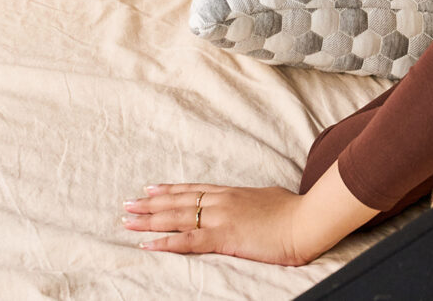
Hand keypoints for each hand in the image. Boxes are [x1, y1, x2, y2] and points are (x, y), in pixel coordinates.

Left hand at [123, 183, 311, 264]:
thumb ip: (255, 199)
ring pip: (175, 217)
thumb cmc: (294, 211)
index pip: (193, 190)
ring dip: (148, 219)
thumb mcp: (270, 197)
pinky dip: (165, 242)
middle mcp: (220, 201)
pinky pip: (187, 240)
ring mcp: (220, 217)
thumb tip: (255, 200)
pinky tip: (147, 243)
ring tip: (127, 220)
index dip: (169, 190)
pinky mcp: (223, 237)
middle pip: (177, 201)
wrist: (305, 220)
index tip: (150, 189)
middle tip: (127, 203)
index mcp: (231, 193)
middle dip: (150, 203)